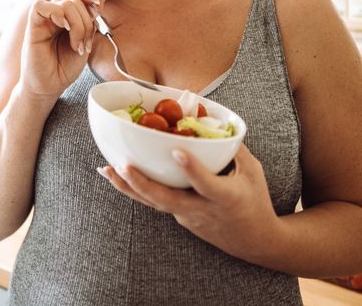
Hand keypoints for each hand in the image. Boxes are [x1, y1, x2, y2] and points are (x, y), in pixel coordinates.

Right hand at [19, 0, 107, 100]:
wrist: (50, 86)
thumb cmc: (64, 66)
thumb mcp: (86, 40)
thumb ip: (92, 18)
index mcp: (67, 15)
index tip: (98, 8)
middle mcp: (54, 14)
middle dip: (87, 14)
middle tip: (88, 34)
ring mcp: (43, 19)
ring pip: (65, 3)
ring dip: (78, 25)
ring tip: (77, 46)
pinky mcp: (33, 27)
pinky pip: (40, 6)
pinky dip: (57, 13)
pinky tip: (64, 29)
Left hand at [98, 145, 278, 257]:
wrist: (254, 242)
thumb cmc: (255, 200)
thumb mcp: (253, 172)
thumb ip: (233, 148)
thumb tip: (212, 120)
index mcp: (226, 197)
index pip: (206, 184)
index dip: (192, 169)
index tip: (177, 151)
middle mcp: (202, 210)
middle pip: (168, 200)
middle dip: (143, 183)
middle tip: (123, 165)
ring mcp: (188, 217)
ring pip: (155, 203)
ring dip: (128, 187)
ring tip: (106, 170)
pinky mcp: (179, 218)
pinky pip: (156, 202)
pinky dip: (136, 189)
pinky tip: (116, 176)